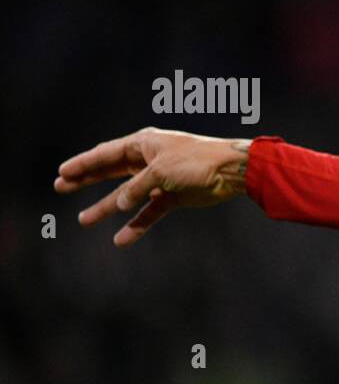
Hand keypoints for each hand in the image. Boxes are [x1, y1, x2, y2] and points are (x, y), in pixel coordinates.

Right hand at [54, 126, 250, 246]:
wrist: (232, 172)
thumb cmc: (197, 161)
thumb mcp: (161, 171)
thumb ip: (137, 187)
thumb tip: (120, 203)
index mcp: (143, 144)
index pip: (105, 154)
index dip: (83, 164)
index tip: (62, 172)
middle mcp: (148, 161)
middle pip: (110, 172)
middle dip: (86, 181)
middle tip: (61, 187)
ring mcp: (160, 180)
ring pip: (127, 195)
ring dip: (107, 207)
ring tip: (84, 220)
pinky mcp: (173, 197)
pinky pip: (149, 212)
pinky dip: (137, 225)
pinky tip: (121, 239)